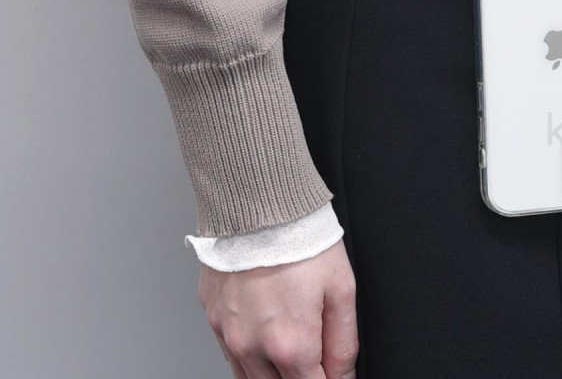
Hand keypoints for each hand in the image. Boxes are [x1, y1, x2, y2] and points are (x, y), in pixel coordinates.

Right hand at [198, 238, 357, 377]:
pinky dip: (250, 353)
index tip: (331, 371)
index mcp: (290, 344)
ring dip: (273, 371)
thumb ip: (343, 341)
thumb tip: (343, 374)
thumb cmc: (300, 238)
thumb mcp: (341, 288)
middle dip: (300, 376)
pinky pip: (231, 354)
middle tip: (313, 355)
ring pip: (250, 378)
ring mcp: (229, 335)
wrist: (259, 203)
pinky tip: (266, 330)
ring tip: (291, 341)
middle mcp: (253, 347)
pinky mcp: (213, 319)